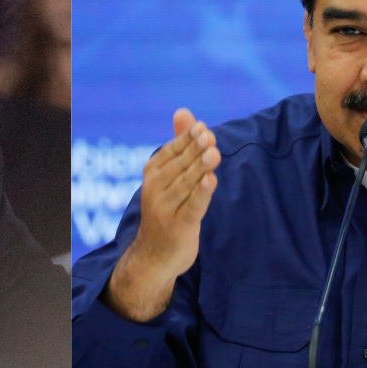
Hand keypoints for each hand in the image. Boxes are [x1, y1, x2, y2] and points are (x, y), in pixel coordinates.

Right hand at [103, 108, 220, 321]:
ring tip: (213, 153)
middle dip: (195, 150)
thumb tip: (184, 111)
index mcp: (153, 174)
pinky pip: (192, 207)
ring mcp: (166, 208)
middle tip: (209, 135)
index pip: (171, 151)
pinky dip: (201, 194)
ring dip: (199, 168)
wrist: (154, 256)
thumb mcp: (169, 176)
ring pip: (186, 184)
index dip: (187, 139)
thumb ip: (178, 143)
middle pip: (179, 165)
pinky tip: (210, 181)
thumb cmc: (166, 210)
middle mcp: (156, 189)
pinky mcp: (179, 226)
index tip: (202, 127)